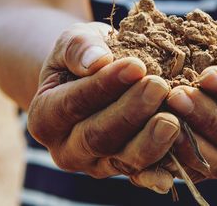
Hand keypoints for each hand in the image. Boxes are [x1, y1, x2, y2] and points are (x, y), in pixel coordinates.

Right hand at [28, 22, 179, 193]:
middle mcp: (66, 148)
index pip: (74, 103)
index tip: (135, 65)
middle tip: (159, 86)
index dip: (104, 85)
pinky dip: (156, 173)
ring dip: (149, 142)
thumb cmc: (84, 58)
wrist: (93, 79)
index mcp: (44, 117)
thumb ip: (78, 48)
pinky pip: (140, 174)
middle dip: (131, 112)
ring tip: (172, 120)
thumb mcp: (74, 42)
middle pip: (98, 136)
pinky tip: (172, 168)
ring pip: (121, 159)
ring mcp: (94, 164)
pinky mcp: (121, 169)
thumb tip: (96, 61)